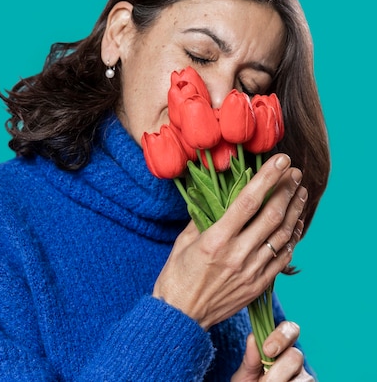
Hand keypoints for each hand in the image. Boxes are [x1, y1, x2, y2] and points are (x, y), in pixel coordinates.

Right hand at [153, 153, 306, 328]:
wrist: (181, 317)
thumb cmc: (177, 276)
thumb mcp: (184, 240)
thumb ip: (204, 217)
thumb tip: (220, 195)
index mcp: (216, 240)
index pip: (248, 201)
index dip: (267, 178)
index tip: (280, 160)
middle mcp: (237, 255)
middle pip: (271, 215)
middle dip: (286, 190)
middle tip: (295, 173)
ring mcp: (251, 272)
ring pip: (282, 236)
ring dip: (295, 211)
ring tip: (300, 192)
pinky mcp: (258, 286)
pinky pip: (282, 258)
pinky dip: (292, 239)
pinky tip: (295, 224)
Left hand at [231, 322, 314, 380]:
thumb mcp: (247, 372)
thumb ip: (250, 358)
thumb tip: (253, 339)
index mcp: (280, 346)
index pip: (290, 329)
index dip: (281, 336)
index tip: (267, 350)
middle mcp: (294, 358)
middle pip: (296, 356)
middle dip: (278, 370)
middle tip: (264, 381)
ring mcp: (303, 375)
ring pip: (303, 377)